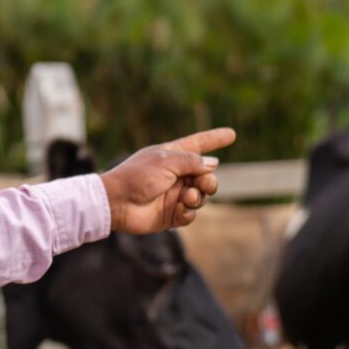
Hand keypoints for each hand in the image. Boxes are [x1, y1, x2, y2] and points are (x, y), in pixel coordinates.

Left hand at [100, 127, 235, 233]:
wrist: (117, 202)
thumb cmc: (138, 176)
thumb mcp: (167, 161)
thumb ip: (192, 161)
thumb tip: (213, 164)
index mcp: (173, 156)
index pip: (198, 145)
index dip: (214, 139)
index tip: (232, 134)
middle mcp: (175, 175)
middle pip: (206, 176)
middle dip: (210, 180)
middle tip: (203, 184)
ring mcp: (173, 195)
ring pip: (201, 196)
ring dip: (199, 196)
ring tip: (187, 197)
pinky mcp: (170, 215)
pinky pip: (190, 214)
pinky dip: (189, 212)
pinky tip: (181, 209)